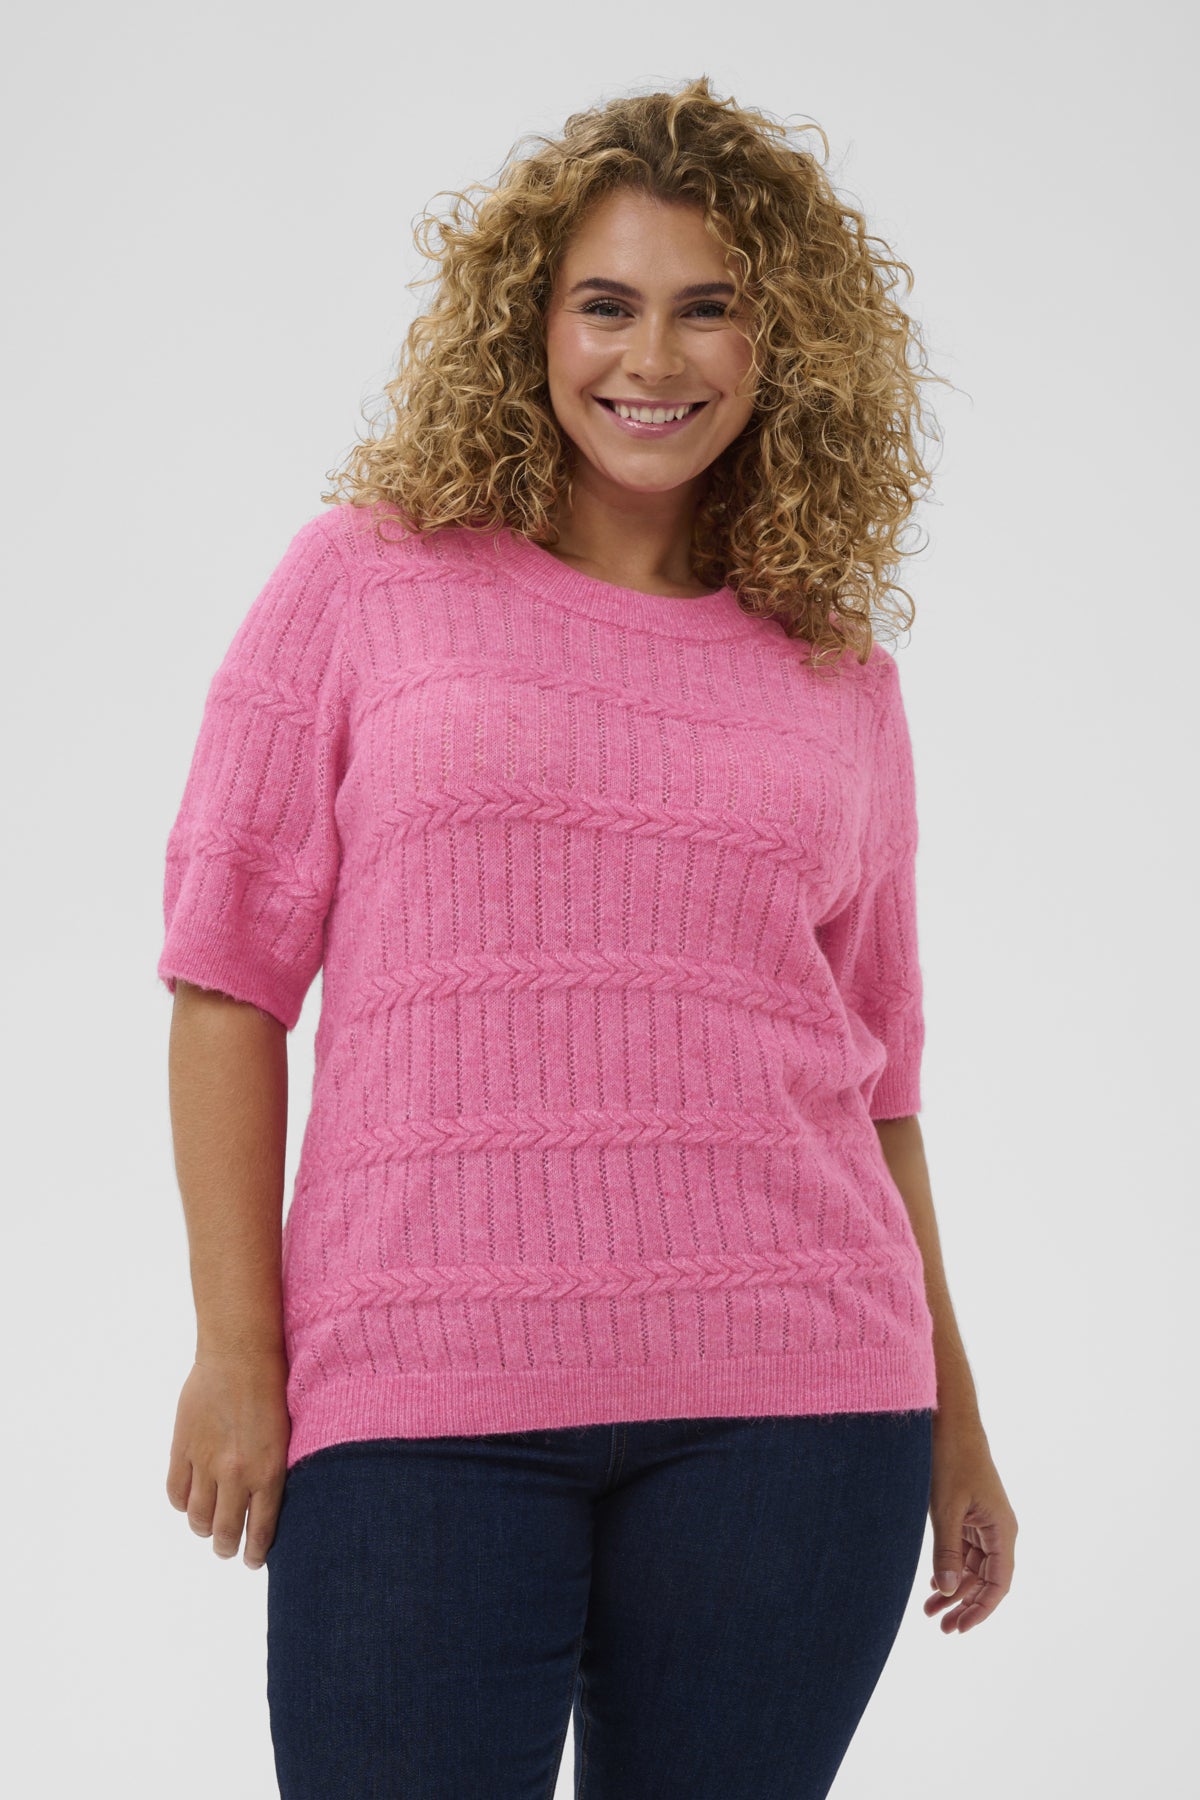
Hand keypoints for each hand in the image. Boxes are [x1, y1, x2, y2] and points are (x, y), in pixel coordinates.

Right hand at [165, 1347, 291, 1569]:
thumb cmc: (273, 1385)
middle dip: (227, 1547)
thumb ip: (276, 1467)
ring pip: (198, 1517)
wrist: (239, 1352)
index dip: (255, 1552)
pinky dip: (182, 1503)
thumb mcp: (287, 1432)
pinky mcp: (182, 1448)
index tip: (253, 1560)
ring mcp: (206, 1462)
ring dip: (203, 1529)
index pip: (259, 1529)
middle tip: (228, 1549)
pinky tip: (190, 1502)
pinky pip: (176, 1492)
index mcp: (269, 1470)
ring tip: (208, 1529)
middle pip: (224, 1531)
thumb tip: (271, 1499)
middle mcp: (236, 1473)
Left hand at [924, 1410, 1017, 1632]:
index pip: (999, 1583)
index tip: (960, 1629)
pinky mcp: (968, 1513)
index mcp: (1002, 1529)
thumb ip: (947, 1550)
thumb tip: (947, 1591)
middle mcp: (997, 1528)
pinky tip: (934, 1587)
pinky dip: (950, 1568)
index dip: (982, 1609)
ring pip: (973, 1567)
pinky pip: (963, 1550)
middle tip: (942, 1629)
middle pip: (987, 1580)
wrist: (948, 1418)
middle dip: (966, 1605)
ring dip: (955, 1590)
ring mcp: (982, 1521)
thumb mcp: (946, 1507)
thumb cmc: (951, 1458)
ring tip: (930, 1614)